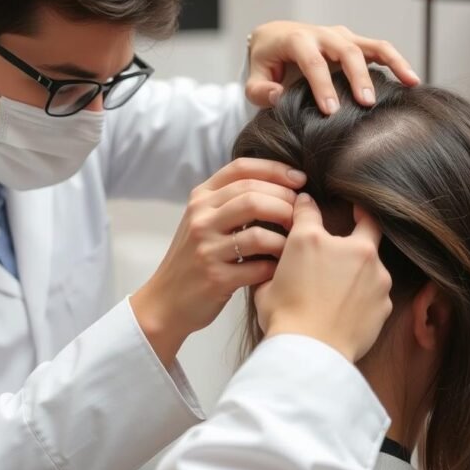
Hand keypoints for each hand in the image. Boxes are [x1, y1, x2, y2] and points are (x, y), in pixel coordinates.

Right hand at [131, 159, 307, 366]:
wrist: (166, 300)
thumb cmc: (194, 258)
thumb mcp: (203, 220)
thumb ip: (229, 200)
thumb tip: (281, 183)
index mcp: (200, 198)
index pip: (241, 169)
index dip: (276, 170)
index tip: (300, 180)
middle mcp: (200, 219)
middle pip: (253, 196)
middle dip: (286, 203)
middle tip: (302, 214)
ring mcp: (206, 248)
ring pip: (258, 233)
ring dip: (285, 238)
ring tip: (295, 243)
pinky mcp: (215, 277)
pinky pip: (258, 267)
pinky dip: (275, 266)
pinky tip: (280, 268)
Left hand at [245, 21, 420, 115]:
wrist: (275, 37)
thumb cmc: (266, 62)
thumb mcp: (254, 78)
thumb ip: (260, 91)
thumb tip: (278, 97)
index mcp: (296, 40)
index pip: (312, 62)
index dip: (322, 86)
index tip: (331, 111)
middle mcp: (323, 34)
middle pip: (346, 51)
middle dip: (357, 77)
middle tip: (365, 105)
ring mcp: (341, 36)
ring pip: (371, 45)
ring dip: (392, 63)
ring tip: (409, 83)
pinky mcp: (354, 42)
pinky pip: (379, 49)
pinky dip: (397, 62)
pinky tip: (411, 81)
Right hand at [254, 195, 392, 362]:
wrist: (310, 353)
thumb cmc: (284, 319)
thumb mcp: (265, 284)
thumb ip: (277, 262)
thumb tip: (277, 254)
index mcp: (313, 240)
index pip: (309, 210)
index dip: (306, 206)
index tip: (307, 206)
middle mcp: (351, 250)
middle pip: (367, 223)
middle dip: (363, 217)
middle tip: (357, 215)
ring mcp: (375, 276)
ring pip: (372, 262)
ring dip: (361, 267)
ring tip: (343, 283)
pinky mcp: (384, 301)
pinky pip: (376, 291)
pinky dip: (365, 294)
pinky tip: (350, 307)